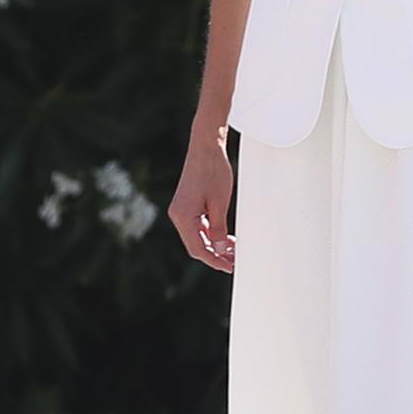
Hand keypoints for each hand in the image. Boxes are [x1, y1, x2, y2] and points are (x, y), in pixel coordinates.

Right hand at [168, 127, 235, 273]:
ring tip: (233, 251)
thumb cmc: (214, 171)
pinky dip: (211, 233)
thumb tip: (219, 249)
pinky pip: (197, 225)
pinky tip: (225, 237)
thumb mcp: (220, 203)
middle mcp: (177, 215)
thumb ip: (218, 229)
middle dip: (215, 255)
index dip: (214, 260)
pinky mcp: (186, 205)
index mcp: (183, 216)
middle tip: (234, 262)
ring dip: (214, 245)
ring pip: (197, 236)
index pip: (198, 248)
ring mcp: (180, 210)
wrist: (206, 146)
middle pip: (196, 245)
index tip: (230, 267)